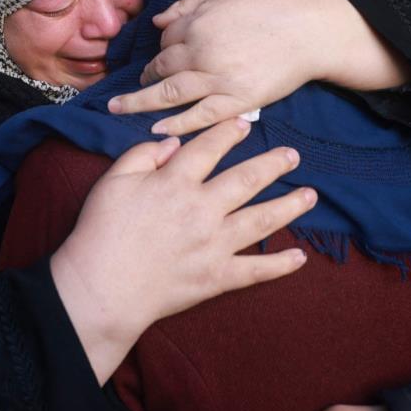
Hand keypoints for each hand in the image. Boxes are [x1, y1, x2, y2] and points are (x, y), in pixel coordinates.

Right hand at [51, 118, 316, 382]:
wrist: (101, 287)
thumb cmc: (101, 231)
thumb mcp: (112, 180)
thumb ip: (143, 155)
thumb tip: (174, 143)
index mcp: (176, 182)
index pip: (209, 149)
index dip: (228, 133)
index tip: (243, 123)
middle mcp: (202, 209)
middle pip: (246, 179)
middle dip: (272, 164)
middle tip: (292, 155)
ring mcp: (214, 244)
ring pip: (260, 220)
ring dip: (288, 206)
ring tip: (310, 195)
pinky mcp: (216, 277)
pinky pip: (255, 270)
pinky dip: (279, 266)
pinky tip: (300, 258)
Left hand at [108, 0, 410, 135]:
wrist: (312, 27)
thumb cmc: (272, 3)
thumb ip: (188, 5)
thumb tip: (158, 20)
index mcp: (197, 22)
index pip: (165, 40)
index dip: (160, 48)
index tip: (158, 56)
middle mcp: (201, 52)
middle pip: (162, 67)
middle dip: (146, 76)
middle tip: (134, 86)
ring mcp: (218, 79)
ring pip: (169, 94)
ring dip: (141, 102)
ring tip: (120, 109)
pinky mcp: (237, 101)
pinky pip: (199, 116)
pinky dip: (175, 125)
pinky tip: (155, 130)